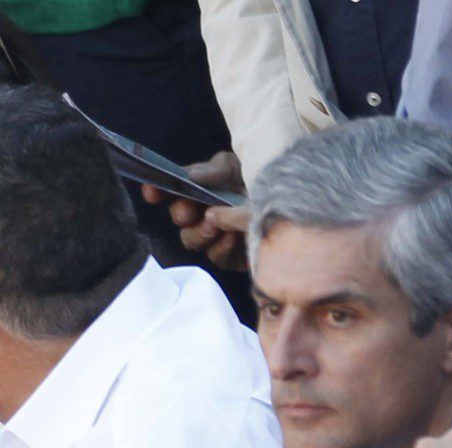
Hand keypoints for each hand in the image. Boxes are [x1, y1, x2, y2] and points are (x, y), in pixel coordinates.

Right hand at [142, 150, 249, 269]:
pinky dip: (221, 248)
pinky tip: (232, 236)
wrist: (283, 206)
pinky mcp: (229, 258)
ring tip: (215, 224)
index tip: (152, 191)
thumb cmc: (253, 183)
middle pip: (178, 220)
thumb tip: (191, 176)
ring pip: (191, 241)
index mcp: (195, 190)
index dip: (156, 191)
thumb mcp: (235, 169)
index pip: (167, 191)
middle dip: (181, 214)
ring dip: (200, 232)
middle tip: (192, 210)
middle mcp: (199, 215)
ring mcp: (213, 238)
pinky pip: (216, 258)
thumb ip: (214, 171)